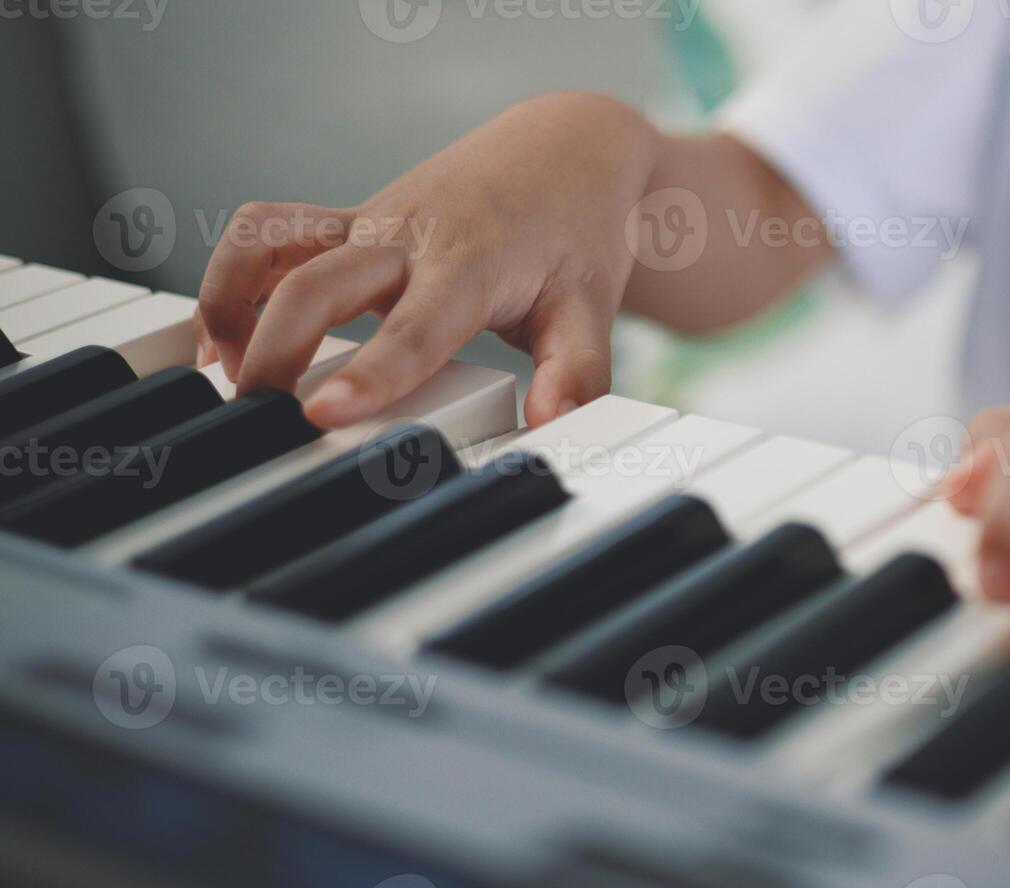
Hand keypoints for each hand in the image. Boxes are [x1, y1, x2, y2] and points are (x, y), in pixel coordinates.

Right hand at [194, 91, 661, 427]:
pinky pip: (268, 234)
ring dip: (231, 303)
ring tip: (223, 374)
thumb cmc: (576, 231)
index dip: (368, 372)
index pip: (413, 327)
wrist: (567, 149)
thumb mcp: (592, 307)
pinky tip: (228, 338)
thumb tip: (555, 423)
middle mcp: (405, 237)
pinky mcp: (346, 219)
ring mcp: (367, 223)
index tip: (321, 414)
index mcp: (469, 264)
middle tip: (256, 420)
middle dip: (274, 352)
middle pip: (316, 287)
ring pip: (269, 243)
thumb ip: (576, 372)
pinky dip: (234, 277)